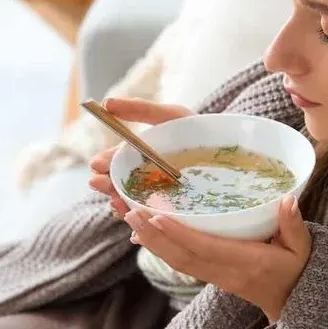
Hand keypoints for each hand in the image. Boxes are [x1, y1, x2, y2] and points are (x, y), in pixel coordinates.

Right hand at [88, 97, 192, 216]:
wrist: (231, 150)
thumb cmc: (199, 129)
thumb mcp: (170, 115)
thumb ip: (141, 109)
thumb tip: (107, 103)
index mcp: (140, 159)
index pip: (115, 163)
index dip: (104, 163)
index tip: (96, 164)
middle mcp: (144, 180)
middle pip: (119, 186)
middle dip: (106, 185)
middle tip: (98, 183)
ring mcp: (157, 200)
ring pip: (132, 206)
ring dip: (120, 205)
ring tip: (116, 203)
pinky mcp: (173, 216)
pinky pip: (153, 222)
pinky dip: (143, 223)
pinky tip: (137, 225)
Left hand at [123, 194, 311, 321]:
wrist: (291, 303)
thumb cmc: (297, 271)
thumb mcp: (302, 248)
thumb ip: (294, 224)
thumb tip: (287, 200)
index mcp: (246, 263)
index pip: (206, 247)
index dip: (180, 233)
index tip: (157, 216)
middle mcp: (224, 272)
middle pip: (182, 255)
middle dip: (154, 235)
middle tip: (130, 212)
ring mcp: (214, 277)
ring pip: (176, 260)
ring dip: (151, 240)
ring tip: (128, 217)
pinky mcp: (209, 276)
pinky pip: (180, 262)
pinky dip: (160, 247)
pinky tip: (143, 233)